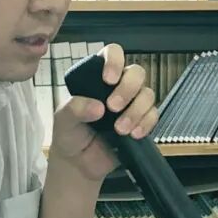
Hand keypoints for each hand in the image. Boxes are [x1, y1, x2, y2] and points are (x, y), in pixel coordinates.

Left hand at [50, 44, 158, 180]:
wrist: (79, 163)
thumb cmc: (70, 134)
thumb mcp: (63, 120)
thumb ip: (75, 109)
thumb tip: (98, 107)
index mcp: (98, 77)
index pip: (113, 53)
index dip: (115, 61)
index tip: (109, 79)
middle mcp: (118, 86)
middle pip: (137, 72)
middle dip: (128, 89)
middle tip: (113, 107)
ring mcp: (132, 103)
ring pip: (148, 94)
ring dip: (136, 111)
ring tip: (120, 130)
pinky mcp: (142, 121)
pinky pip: (153, 115)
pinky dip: (146, 123)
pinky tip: (133, 135)